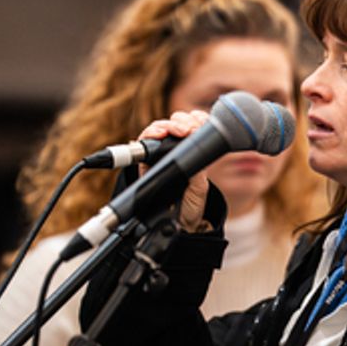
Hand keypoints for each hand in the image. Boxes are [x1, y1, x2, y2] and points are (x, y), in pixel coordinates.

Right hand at [138, 110, 213, 232]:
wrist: (178, 225)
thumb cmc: (190, 205)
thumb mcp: (199, 186)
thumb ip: (197, 168)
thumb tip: (193, 149)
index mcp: (190, 153)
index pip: (191, 127)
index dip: (195, 119)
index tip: (201, 121)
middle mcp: (174, 151)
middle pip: (174, 124)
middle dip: (182, 121)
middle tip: (189, 129)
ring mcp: (159, 156)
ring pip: (159, 129)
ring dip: (167, 125)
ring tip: (178, 130)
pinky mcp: (145, 163)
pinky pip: (144, 143)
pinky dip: (151, 134)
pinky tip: (160, 134)